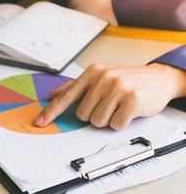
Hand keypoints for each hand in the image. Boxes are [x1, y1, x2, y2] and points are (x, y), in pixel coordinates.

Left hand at [35, 63, 185, 129]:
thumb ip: (74, 87)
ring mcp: (118, 88)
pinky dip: (121, 122)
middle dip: (95, 114)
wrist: (158, 78)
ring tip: (118, 106)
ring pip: (97, 122)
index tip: (40, 122)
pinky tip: (128, 111)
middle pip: (83, 115)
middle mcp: (103, 78)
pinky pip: (115, 124)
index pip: (66, 97)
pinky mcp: (132, 99)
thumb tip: (52, 94)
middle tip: (109, 104)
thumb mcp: (99, 78)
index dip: (51, 112)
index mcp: (92, 73)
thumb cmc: (126, 79)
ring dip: (108, 119)